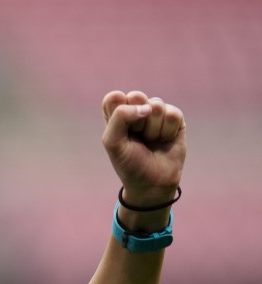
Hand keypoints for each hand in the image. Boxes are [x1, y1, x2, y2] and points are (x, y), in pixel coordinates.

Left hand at [102, 91, 185, 207]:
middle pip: (136, 96)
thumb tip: (147, 107)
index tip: (122, 132)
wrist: (152, 183)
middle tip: (137, 136)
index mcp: (116, 114)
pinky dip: (167, 131)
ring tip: (151, 141)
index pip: (114, 97)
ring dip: (152, 129)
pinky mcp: (175, 118)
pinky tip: (164, 140)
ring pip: (156, 105)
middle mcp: (136, 110)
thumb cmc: (128, 163)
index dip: (119, 113)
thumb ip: (119, 117)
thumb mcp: (113, 142)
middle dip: (136, 120)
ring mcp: (156, 113)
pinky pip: (173, 114)